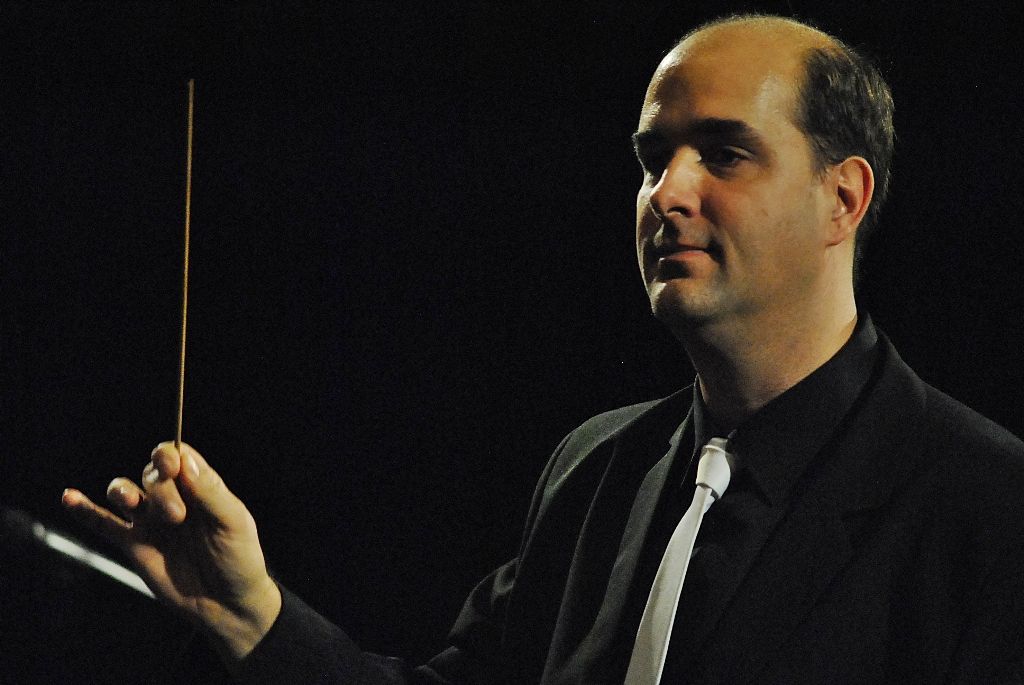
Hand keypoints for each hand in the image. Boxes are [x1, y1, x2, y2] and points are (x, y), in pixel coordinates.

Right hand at [62, 442, 281, 662]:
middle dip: (159, 489)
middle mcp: (172, 498)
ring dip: (122, 491)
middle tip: (177, 516)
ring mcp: (150, 521)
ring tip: (132, 503)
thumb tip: (183, 460)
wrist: (227, 604)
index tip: (170, 466)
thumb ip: (209, 492)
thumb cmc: (239, 559)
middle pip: (151, 474)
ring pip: (124, 491)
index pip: (176, 456)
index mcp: (200, 487)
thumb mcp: (232, 522)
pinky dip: (84, 510)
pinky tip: (69, 497)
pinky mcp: (133, 545)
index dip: (168, 455)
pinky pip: (103, 524)